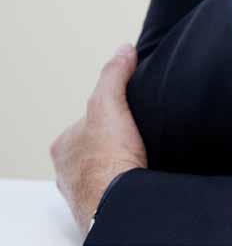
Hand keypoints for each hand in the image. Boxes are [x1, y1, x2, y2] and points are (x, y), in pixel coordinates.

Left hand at [49, 43, 146, 235]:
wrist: (122, 203)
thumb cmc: (107, 159)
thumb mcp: (109, 102)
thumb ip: (114, 74)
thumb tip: (124, 50)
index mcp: (63, 146)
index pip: (87, 119)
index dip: (109, 111)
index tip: (127, 111)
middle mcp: (68, 172)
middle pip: (95, 145)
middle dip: (113, 140)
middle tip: (135, 135)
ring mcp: (84, 192)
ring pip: (104, 168)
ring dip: (120, 162)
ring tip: (141, 154)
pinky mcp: (102, 207)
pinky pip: (116, 187)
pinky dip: (126, 180)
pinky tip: (140, 173)